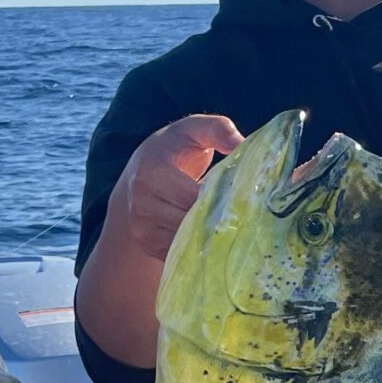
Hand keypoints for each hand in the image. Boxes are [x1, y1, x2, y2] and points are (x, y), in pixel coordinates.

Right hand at [121, 115, 243, 260]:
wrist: (139, 174)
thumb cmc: (174, 149)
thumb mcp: (193, 130)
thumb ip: (218, 129)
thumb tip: (240, 144)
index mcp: (152, 171)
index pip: (191, 196)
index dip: (218, 199)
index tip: (241, 198)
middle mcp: (141, 202)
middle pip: (189, 221)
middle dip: (217, 219)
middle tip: (242, 216)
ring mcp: (141, 227)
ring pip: (186, 240)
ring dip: (208, 236)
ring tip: (227, 224)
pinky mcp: (147, 245)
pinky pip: (179, 253)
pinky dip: (197, 248)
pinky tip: (211, 237)